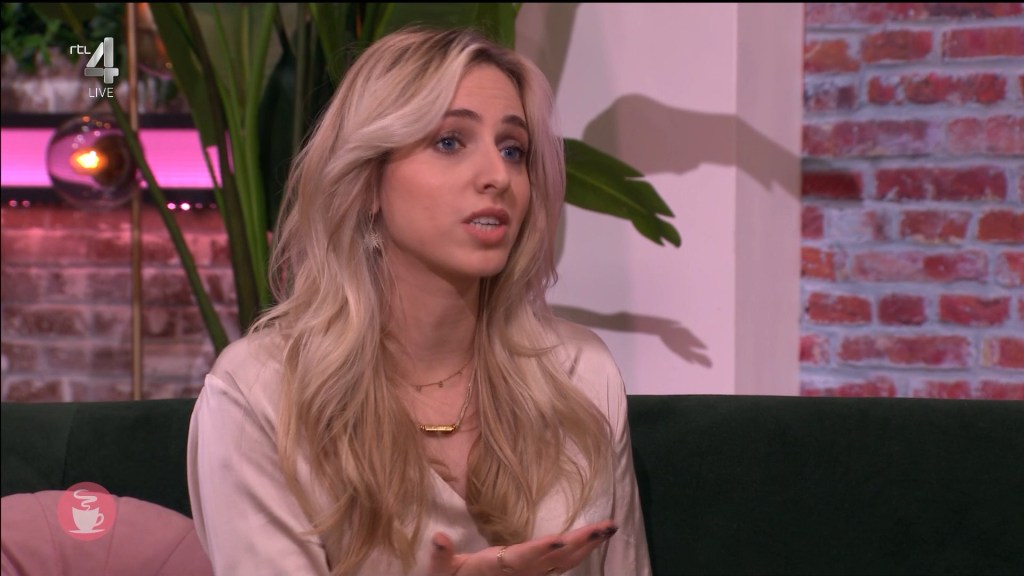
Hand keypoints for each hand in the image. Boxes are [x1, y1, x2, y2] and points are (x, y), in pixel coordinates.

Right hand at [427, 519, 617, 575]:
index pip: (524, 558)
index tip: (561, 540)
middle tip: (609, 525)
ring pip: (564, 564)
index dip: (542, 550)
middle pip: (557, 558)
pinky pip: (560, 568)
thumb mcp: (439, 572)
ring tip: (608, 530)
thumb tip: (438, 537)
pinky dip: (578, 556)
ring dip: (587, 546)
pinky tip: (590, 544)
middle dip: (582, 541)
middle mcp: (520, 574)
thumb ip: (440, 557)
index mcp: (498, 568)